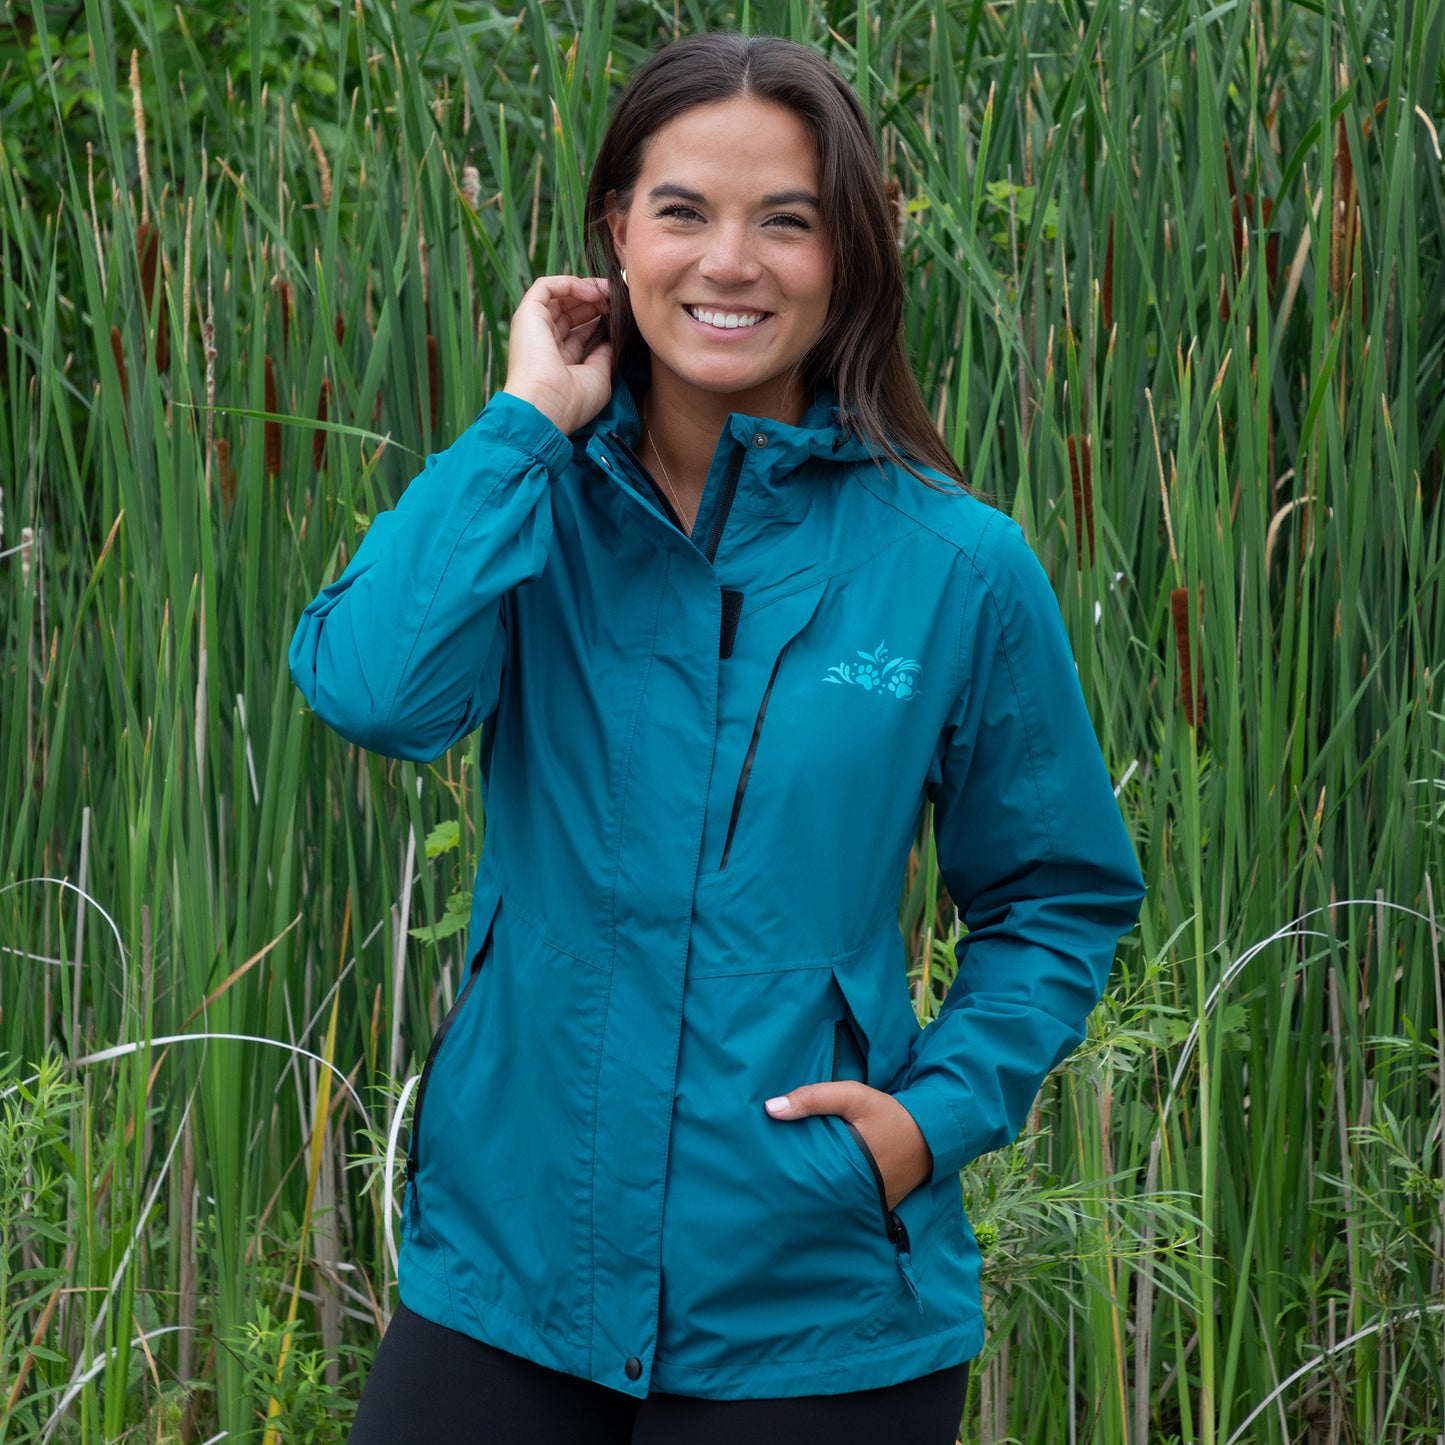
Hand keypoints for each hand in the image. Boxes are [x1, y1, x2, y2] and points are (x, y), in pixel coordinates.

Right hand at [502, 275, 613, 435]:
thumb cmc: (573, 401)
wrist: (547, 406)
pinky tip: (592, 293)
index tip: (624, 314)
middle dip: (598, 302)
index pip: (582, 331)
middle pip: (572, 311)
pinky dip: (570, 284)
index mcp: (560, 361)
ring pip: (561, 297)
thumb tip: (612, 337)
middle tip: (620, 299)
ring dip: (587, 290)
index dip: (602, 318)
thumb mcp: (599, 376)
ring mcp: (534, 327)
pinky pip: (546, 286)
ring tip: (610, 293)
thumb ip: (605, 354)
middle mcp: (545, 342)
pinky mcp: (527, 314)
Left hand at [766, 1082, 932, 1210]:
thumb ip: (814, 1098)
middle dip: (794, 1188)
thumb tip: (770, 1108)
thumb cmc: (889, 1114)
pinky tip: (820, 1188)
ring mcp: (869, 1205)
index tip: (761, 1170)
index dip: (782, 1177)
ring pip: (831, 1202)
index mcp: (847, 1169)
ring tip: (786, 1186)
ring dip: (814, 1193)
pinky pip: (849, 1203)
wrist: (932, 1133)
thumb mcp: (853, 1097)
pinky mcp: (878, 1207)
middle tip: (768, 1180)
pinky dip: (836, 1196)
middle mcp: (857, 1195)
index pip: (804, 1181)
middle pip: (815, 1195)